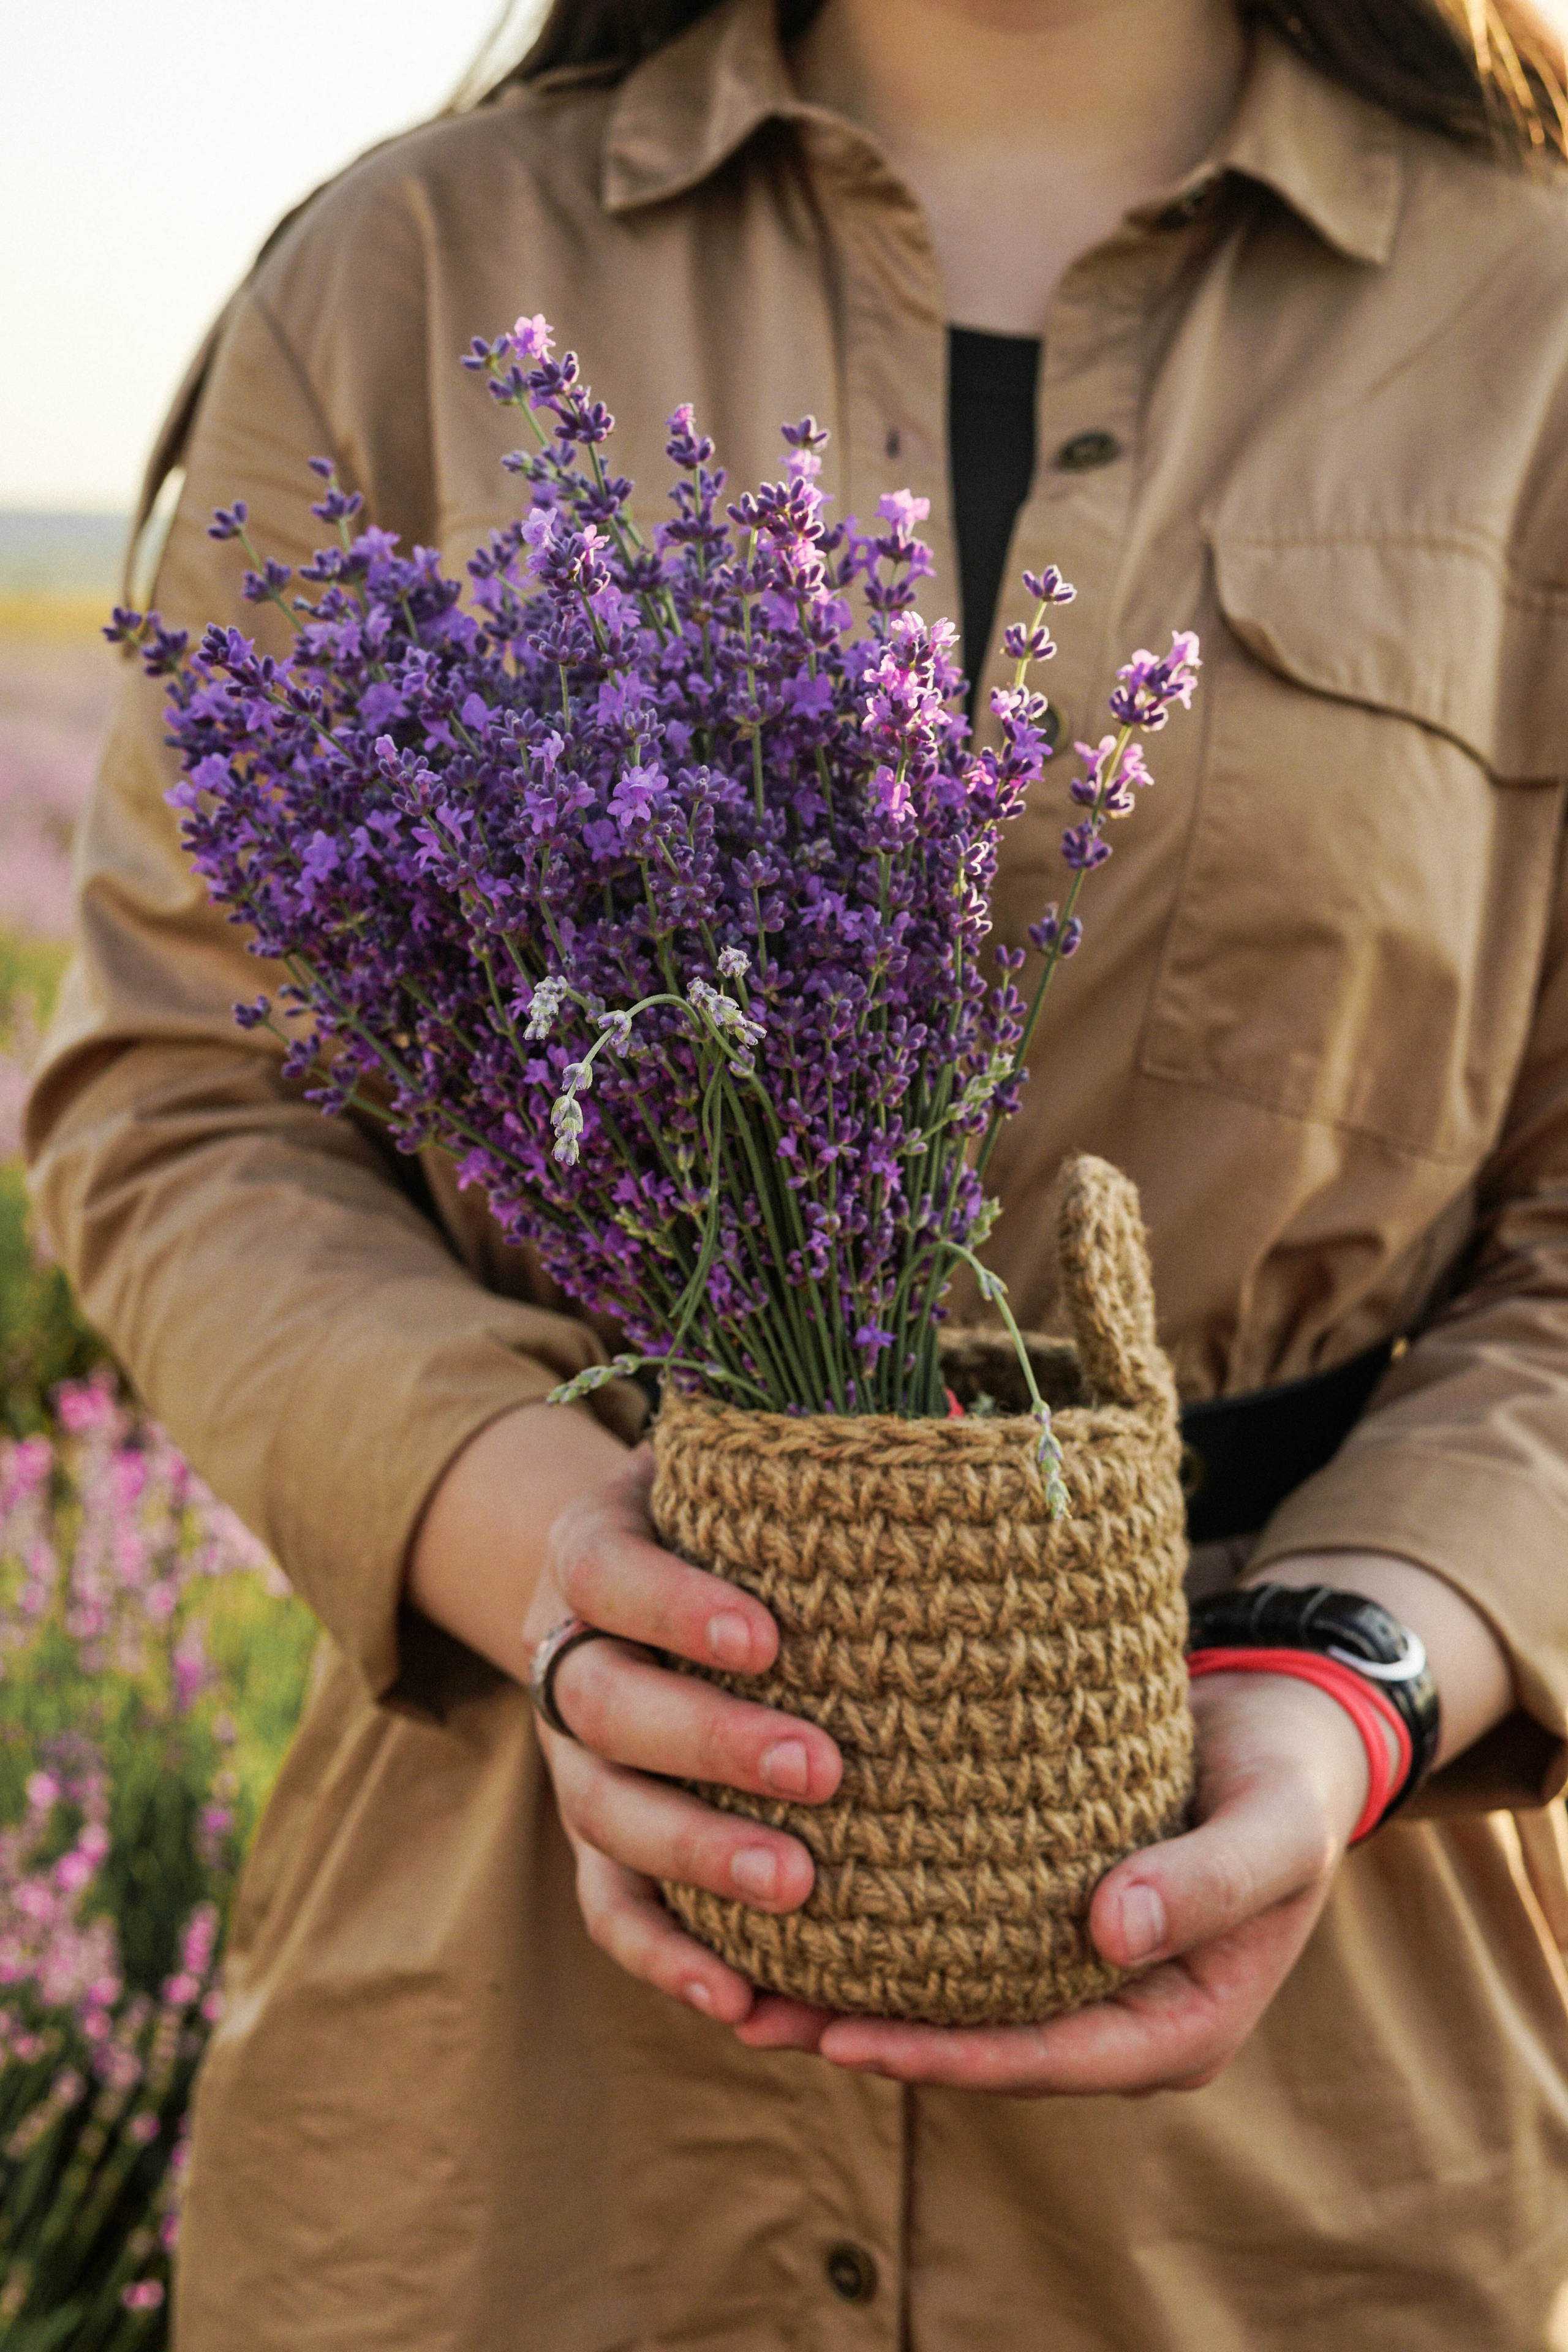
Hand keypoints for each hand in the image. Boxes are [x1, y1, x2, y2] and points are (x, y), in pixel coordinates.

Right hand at [521, 1446, 840, 2022]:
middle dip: (707, 1741)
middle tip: (821, 1770)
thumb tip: (954, 1427)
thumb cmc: (744, 1520)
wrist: (650, 1583)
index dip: (674, 1606)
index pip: (609, 1571)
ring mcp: (574, 1757)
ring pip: (604, 1815)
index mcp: (595, 1549)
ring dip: (694, 1854)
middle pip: (605, 1704)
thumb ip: (823, 1458)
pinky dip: (666, 1956)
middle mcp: (566, 1653)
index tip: (769, 1635)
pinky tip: (739, 2001)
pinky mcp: (597, 1839)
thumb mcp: (756, 1467)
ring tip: (796, 1888)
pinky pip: (611, 1907)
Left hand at [733, 1666, 1370, 2092]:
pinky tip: (790, 1907)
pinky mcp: (1036, 1915)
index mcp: (1175, 2027)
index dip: (942, 2059)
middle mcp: (1112, 2014)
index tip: (842, 2037)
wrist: (1287, 1728)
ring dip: (847, 1995)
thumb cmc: (1287, 1780)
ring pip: (949, 2000)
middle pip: (977, 2047)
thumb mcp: (1275, 1828)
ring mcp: (1072, 1971)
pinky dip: (875, 1933)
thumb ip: (1209, 1882)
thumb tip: (1110, 1938)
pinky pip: (950, 1941)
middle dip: (866, 2038)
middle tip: (747, 2015)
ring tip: (733, 1980)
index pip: (1041, 2060)